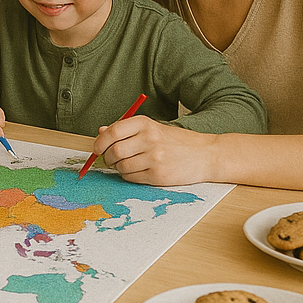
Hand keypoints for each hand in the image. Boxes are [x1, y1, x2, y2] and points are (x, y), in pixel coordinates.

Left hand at [93, 115, 216, 184]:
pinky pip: (131, 178)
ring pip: (121, 167)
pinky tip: (140, 171)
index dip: (100, 142)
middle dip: (108, 158)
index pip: (112, 132)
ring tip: (129, 164)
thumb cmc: (176, 141)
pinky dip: (130, 177)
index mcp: (145, 124)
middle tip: (111, 159)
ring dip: (119, 168)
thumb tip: (100, 131)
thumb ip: (126, 130)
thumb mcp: (153, 128)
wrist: (206, 155)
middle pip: (114, 152)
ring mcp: (154, 158)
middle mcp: (149, 139)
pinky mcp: (158, 176)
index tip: (97, 148)